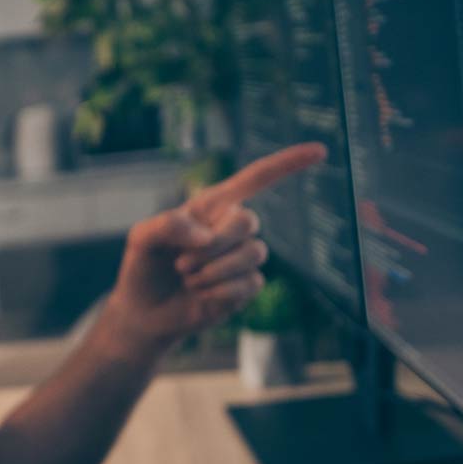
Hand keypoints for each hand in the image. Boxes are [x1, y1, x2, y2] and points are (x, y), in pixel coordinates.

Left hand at [103, 143, 326, 353]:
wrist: (145, 312)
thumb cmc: (143, 267)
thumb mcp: (142, 238)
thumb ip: (168, 225)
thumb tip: (207, 235)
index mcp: (212, 206)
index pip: (256, 178)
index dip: (288, 163)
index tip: (320, 151)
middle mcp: (232, 228)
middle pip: (248, 221)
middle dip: (214, 244)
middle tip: (181, 263)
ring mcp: (243, 258)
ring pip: (252, 254)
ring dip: (213, 271)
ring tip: (188, 278)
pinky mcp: (247, 287)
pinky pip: (250, 283)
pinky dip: (219, 291)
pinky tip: (201, 295)